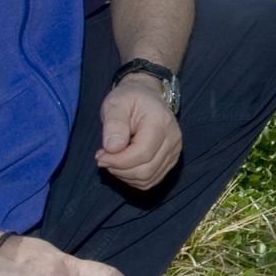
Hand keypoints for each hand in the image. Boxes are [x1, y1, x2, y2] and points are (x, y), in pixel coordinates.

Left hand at [96, 74, 183, 188]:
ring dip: (125, 175)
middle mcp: (173, 139)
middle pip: (146, 170)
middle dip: (119, 169)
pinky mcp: (170, 160)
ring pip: (148, 178)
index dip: (118, 160)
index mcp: (160, 123)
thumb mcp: (116, 104)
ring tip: (112, 160)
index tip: (100, 155)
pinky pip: (151, 180)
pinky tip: (123, 165)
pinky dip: (133, 178)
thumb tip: (112, 148)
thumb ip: (114, 124)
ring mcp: (174, 151)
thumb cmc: (129, 98)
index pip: (142, 154)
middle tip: (103, 158)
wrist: (146, 96)